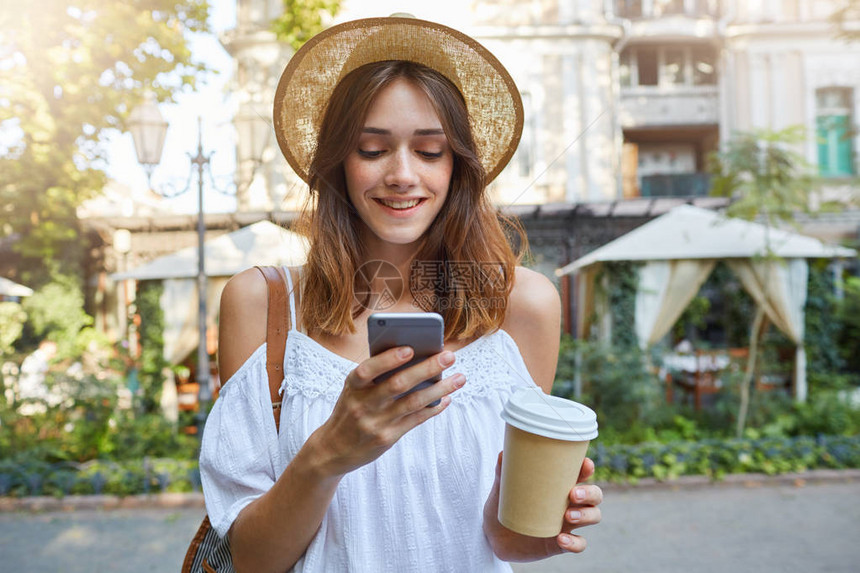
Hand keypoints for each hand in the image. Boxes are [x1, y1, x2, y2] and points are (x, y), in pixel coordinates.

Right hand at [307, 346, 465, 476]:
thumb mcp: (353, 390)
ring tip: (460, 378)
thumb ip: (376, 376)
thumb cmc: (350, 409)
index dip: (388, 360)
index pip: (368, 370)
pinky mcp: (387, 438)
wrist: (333, 449)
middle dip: (427, 368)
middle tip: (450, 356)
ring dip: (440, 389)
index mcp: (352, 386)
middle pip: (398, 384)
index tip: (410, 348)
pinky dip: (433, 408)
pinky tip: (447, 399)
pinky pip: (416, 420)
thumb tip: (416, 358)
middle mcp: (363, 404)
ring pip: (413, 402)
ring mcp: (376, 423)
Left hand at [482, 452, 602, 561]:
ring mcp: (567, 523)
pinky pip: (579, 544)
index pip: (581, 472)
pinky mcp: (560, 543)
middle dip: (590, 493)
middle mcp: (568, 502)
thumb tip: (503, 453)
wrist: (492, 536)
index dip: (587, 468)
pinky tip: (561, 539)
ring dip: (586, 515)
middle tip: (573, 494)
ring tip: (568, 516)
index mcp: (558, 484)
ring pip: (593, 516)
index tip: (585, 464)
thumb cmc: (503, 504)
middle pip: (595, 495)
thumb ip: (503, 470)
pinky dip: (574, 543)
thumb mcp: (502, 487)